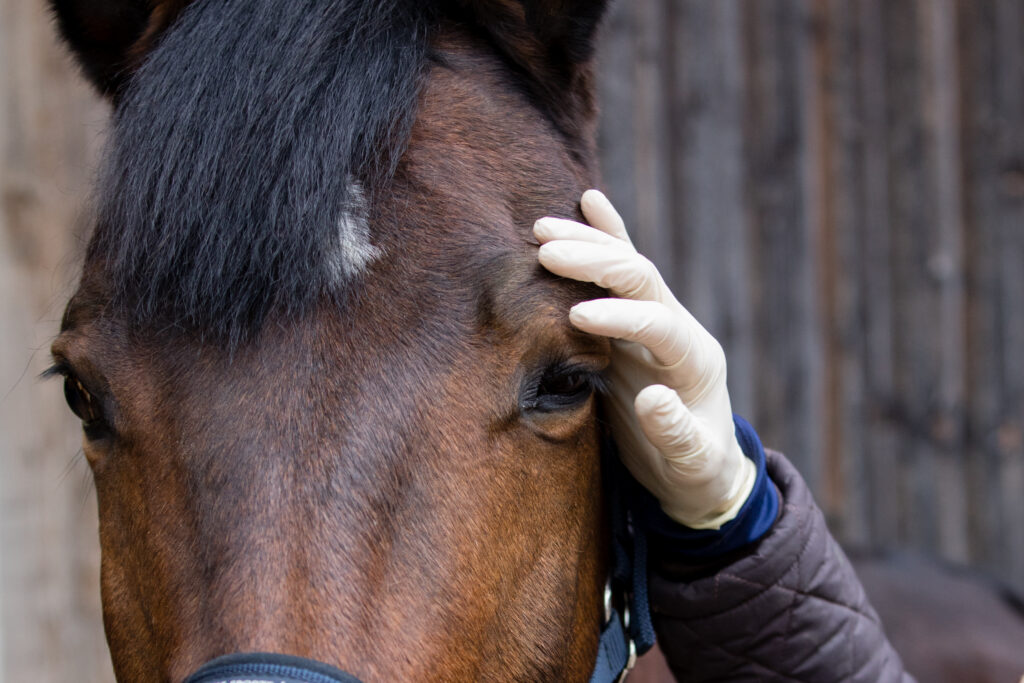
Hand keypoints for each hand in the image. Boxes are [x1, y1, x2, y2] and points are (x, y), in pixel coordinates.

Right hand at [534, 190, 755, 528]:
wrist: (698, 466)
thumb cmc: (694, 470)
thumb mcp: (691, 463)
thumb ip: (676, 433)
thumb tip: (652, 398)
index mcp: (695, 360)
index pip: (658, 323)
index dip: (620, 316)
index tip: (577, 317)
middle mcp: (677, 328)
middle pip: (640, 279)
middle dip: (595, 264)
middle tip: (546, 253)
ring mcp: (657, 319)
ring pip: (626, 266)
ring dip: (587, 244)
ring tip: (541, 228)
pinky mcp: (635, 321)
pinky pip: (621, 271)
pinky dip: (606, 235)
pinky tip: (588, 200)